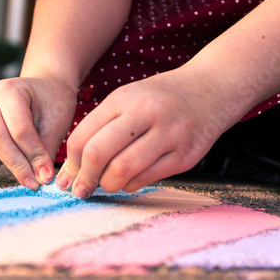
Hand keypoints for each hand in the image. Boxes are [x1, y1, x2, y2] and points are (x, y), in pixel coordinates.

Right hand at [0, 76, 76, 189]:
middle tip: (33, 183)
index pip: (19, 128)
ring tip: (6, 165)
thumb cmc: (51, 104)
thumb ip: (46, 149)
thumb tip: (42, 179)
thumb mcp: (56, 122)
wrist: (42, 91)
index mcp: (9, 90)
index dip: (34, 155)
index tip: (46, 176)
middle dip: (16, 164)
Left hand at [55, 68, 235, 197]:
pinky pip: (146, 179)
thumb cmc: (158, 99)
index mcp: (123, 98)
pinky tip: (128, 180)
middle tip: (81, 189)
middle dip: (84, 178)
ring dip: (107, 185)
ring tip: (106, 184)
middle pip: (98, 153)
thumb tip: (72, 171)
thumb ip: (99, 129)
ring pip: (122, 170)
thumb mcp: (126, 100)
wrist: (211, 90)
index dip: (71, 163)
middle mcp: (145, 113)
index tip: (69, 176)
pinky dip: (130, 185)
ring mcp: (168, 135)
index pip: (83, 136)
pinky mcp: (185, 156)